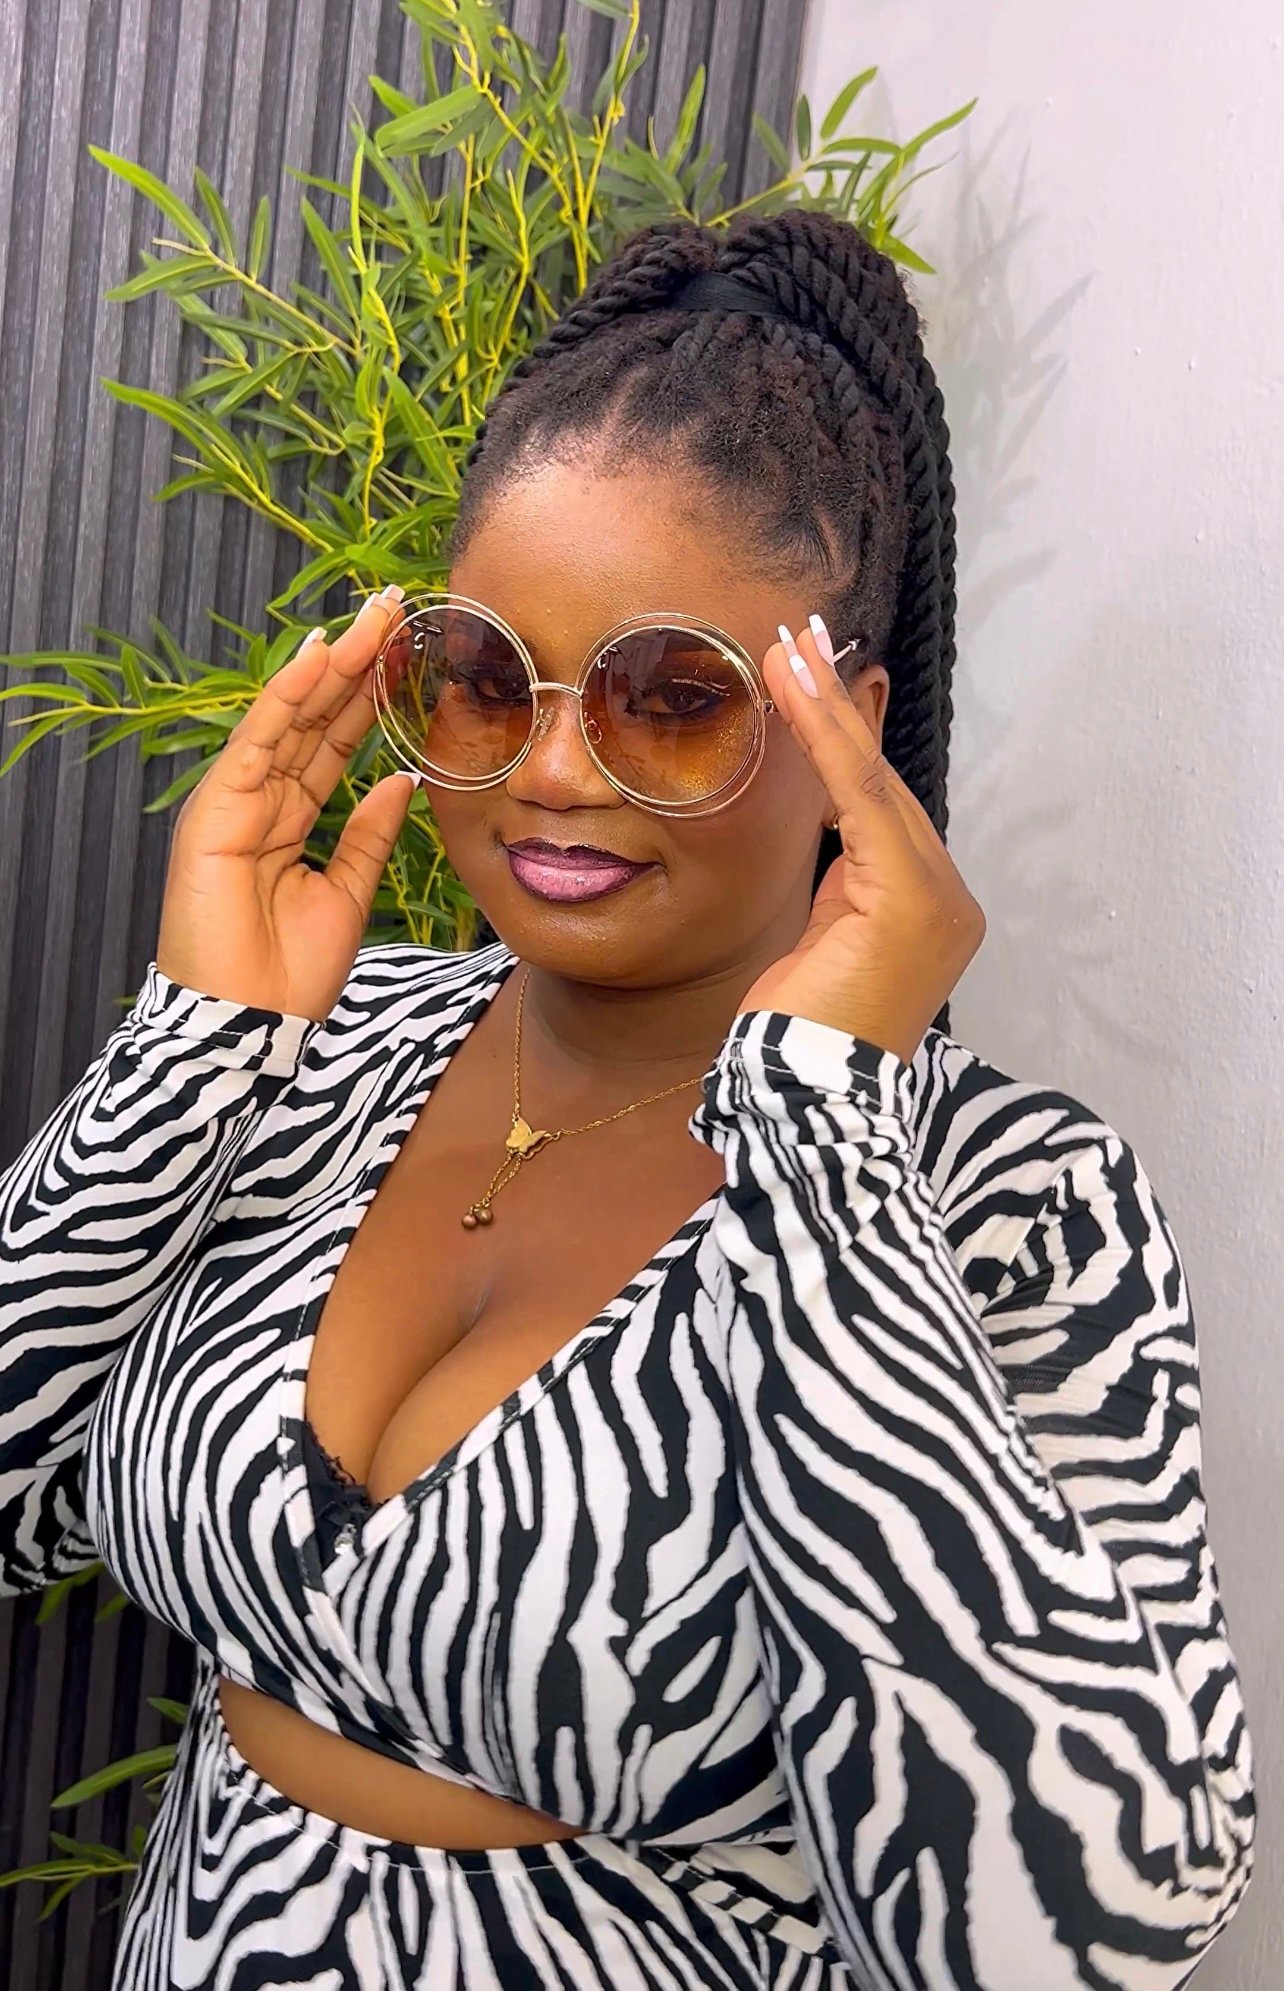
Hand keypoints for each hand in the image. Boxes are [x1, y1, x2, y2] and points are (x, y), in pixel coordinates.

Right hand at [155, 587, 414, 1021]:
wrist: (250, 1026)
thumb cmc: (290, 975)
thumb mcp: (349, 892)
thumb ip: (369, 833)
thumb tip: (403, 780)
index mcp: (288, 820)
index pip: (333, 743)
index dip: (369, 697)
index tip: (407, 651)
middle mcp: (258, 801)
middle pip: (314, 718)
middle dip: (356, 662)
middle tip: (394, 605)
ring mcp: (234, 802)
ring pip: (290, 718)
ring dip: (331, 663)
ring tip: (371, 616)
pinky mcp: (215, 810)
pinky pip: (258, 741)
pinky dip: (288, 697)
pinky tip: (320, 656)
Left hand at [741, 616, 984, 1065]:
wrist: (808, 1097)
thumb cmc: (801, 1036)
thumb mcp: (821, 943)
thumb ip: (840, 888)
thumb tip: (829, 831)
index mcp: (930, 911)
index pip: (880, 807)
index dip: (847, 738)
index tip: (811, 673)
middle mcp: (948, 899)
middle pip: (881, 784)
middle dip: (839, 706)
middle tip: (797, 635)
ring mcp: (939, 900)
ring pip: (873, 783)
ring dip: (829, 709)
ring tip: (790, 646)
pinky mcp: (913, 899)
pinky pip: (862, 801)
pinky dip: (829, 740)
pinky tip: (797, 687)